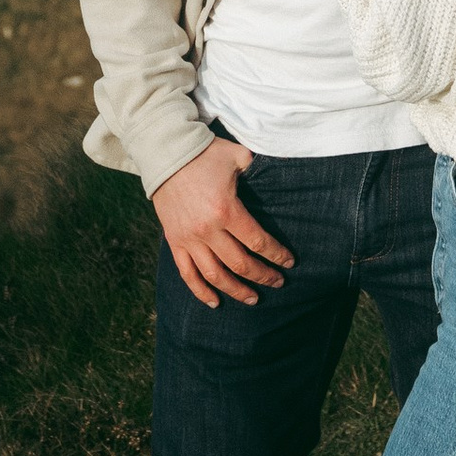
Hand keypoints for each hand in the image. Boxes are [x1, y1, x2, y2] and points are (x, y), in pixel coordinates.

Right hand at [152, 136, 294, 308]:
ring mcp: (189, 239)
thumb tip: (272, 173)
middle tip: (278, 283)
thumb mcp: (237, 155)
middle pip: (240, 264)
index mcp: (227, 210)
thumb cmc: (205, 153)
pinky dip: (201, 291)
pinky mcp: (174, 242)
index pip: (258, 242)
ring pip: (215, 276)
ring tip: (253, 299)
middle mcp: (208, 230)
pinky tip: (215, 302)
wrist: (166, 153)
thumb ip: (256, 168)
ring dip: (236, 291)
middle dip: (263, 277)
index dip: (276, 255)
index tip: (289, 263)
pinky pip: (187, 274)